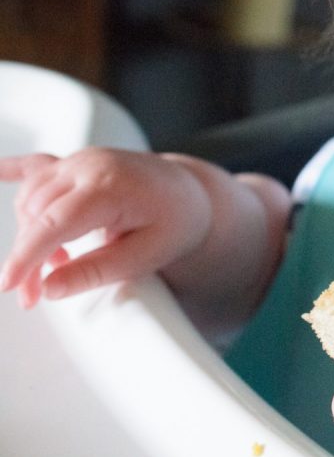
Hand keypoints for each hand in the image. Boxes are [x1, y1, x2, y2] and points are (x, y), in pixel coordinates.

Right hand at [0, 149, 212, 307]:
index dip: (26, 256)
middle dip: (29, 257)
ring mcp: (81, 161)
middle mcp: (90, 165)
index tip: (9, 285)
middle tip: (34, 296)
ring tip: (58, 262)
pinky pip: (36, 165)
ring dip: (31, 233)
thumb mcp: (146, 256)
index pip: (54, 223)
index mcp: (110, 186)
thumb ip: (96, 271)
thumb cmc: (177, 221)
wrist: (193, 194)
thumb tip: (49, 288)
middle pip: (36, 214)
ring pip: (31, 199)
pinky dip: (12, 172)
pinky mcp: (76, 163)